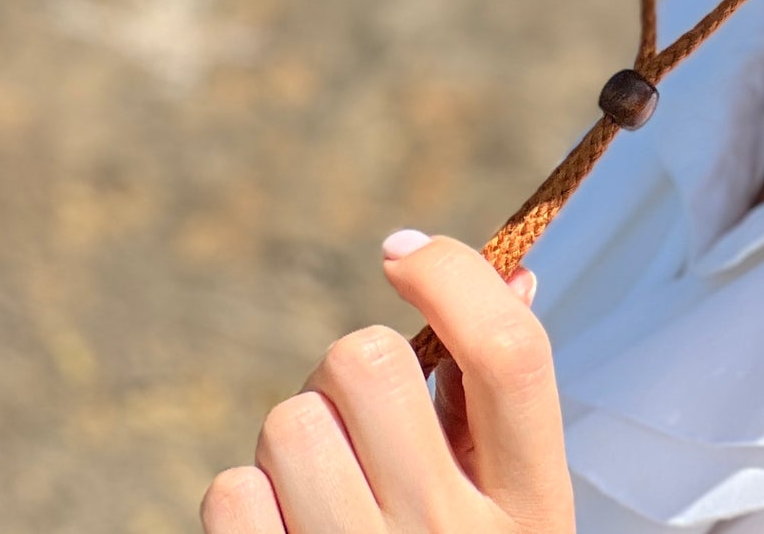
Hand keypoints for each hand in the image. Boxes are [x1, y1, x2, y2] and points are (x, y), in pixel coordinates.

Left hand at [200, 232, 572, 532]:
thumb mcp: (517, 511)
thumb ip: (505, 402)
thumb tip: (510, 274)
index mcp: (533, 505)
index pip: (508, 352)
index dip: (450, 275)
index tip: (399, 255)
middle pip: (366, 365)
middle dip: (348, 372)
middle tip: (361, 419)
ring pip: (287, 423)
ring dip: (295, 440)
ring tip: (325, 489)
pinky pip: (229, 495)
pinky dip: (246, 502)